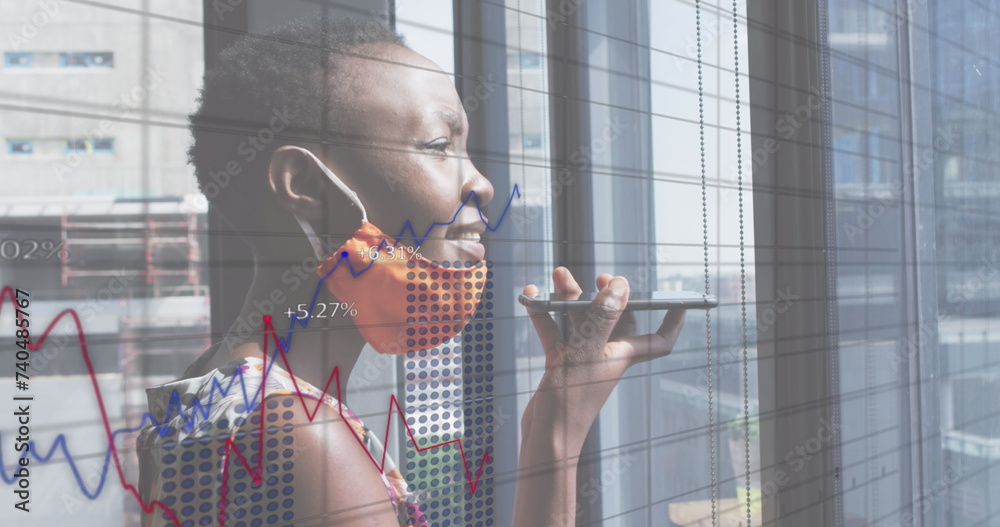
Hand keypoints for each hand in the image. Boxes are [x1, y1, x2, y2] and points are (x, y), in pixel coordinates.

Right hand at [520, 267, 684, 446]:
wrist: (544, 439)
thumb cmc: (570, 402)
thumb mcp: (586, 352)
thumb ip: (603, 317)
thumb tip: (621, 285)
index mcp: (623, 355)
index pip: (660, 338)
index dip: (672, 320)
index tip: (678, 299)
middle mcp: (606, 355)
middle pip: (613, 319)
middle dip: (605, 294)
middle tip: (598, 276)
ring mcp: (582, 358)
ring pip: (581, 321)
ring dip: (569, 298)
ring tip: (558, 274)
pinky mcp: (560, 363)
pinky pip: (556, 331)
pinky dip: (545, 315)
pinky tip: (532, 297)